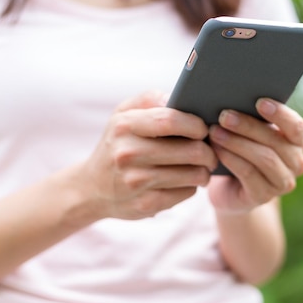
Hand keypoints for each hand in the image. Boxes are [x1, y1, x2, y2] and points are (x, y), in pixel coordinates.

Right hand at [78, 91, 217, 220]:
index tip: (203, 129)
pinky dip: (191, 186)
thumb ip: (150, 99)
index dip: (196, 124)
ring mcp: (136, 181)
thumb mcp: (123, 114)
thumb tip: (178, 98)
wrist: (92, 188)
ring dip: (204, 170)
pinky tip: (184, 181)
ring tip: (202, 166)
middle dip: (208, 152)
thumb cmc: (118, 143)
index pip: (171, 121)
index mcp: (125, 126)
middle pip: (190, 151)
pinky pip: (186, 192)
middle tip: (210, 152)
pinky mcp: (145, 204)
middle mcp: (128, 154)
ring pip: (193, 174)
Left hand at [207, 98, 302, 214]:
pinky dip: (231, 158)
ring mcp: (283, 182)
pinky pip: (249, 174)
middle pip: (276, 141)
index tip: (259, 102)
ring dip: (237, 142)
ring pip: (264, 158)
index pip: (296, 126)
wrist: (229, 190)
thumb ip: (252, 119)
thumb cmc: (240, 150)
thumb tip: (235, 97)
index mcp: (297, 141)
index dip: (280, 114)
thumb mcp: (249, 133)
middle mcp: (297, 163)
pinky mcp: (264, 196)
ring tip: (215, 132)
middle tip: (224, 115)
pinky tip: (216, 149)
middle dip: (248, 126)